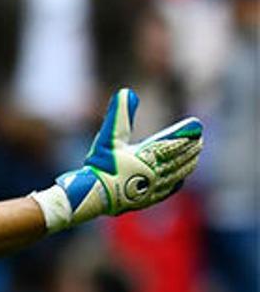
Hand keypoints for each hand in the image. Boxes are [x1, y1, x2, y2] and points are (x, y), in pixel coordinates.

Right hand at [32, 88, 202, 230]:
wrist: (93, 195)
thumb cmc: (100, 165)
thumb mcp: (108, 137)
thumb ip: (120, 115)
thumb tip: (127, 92)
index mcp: (147, 156)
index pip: (173, 142)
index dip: (186, 133)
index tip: (196, 125)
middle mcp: (155, 171)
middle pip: (179, 158)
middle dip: (190, 148)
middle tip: (198, 140)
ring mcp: (153, 187)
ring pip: (178, 173)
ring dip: (188, 163)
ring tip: (195, 156)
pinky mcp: (148, 199)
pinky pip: (169, 189)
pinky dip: (178, 181)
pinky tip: (181, 179)